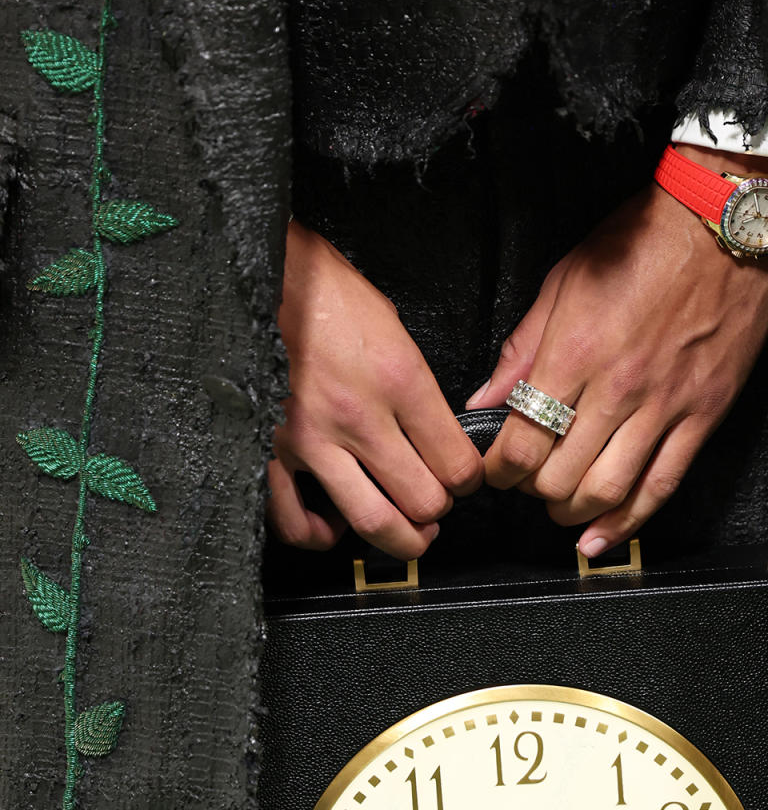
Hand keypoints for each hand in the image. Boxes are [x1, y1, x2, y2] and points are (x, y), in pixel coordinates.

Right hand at [268, 219, 482, 558]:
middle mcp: (359, 416)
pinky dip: (321, 536)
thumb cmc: (323, 291)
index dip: (468, 481)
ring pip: (373, 521)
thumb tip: (436, 435)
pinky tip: (334, 527)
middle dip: (438, 513)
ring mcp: (311, 439)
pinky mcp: (269, 450)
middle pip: (423, 501)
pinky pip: (296, 520)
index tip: (463, 480)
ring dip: (399, 538)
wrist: (257, 271)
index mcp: (398, 379)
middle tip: (436, 506)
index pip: (456, 462)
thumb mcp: (393, 328)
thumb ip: (416, 388)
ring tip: (405, 533)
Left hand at [468, 146, 767, 556]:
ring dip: (574, 514)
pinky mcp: (702, 414)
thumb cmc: (641, 243)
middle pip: (560, 476)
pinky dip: (628, 523)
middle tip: (527, 485)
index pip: (522, 441)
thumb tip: (483, 400)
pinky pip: (662, 485)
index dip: (499, 470)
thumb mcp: (563, 281)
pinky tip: (602, 539)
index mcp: (575, 352)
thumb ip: (522, 349)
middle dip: (533, 493)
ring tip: (560, 510)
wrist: (719, 221)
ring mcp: (663, 405)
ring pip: (608, 490)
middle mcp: (617, 387)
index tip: (494, 470)